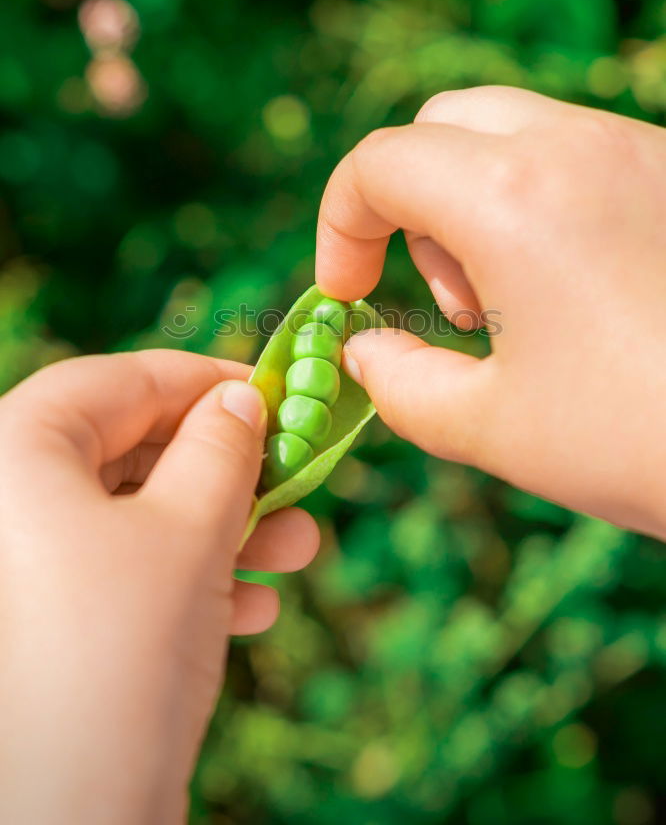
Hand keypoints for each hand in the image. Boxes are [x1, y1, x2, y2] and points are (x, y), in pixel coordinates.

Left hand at [0, 350, 318, 823]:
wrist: (63, 821)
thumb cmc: (120, 651)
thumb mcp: (190, 529)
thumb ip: (223, 448)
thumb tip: (243, 400)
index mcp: (16, 450)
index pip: (121, 380)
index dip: (207, 379)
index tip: (278, 388)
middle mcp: (8, 501)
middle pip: (134, 449)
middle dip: (229, 470)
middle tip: (299, 477)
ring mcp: (25, 565)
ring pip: (139, 516)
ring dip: (226, 528)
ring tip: (299, 549)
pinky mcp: (48, 621)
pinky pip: (125, 571)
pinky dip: (192, 578)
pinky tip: (252, 605)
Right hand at [316, 85, 665, 538]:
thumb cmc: (642, 440)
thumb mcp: (492, 428)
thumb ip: (399, 384)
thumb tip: (365, 351)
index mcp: (511, 196)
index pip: (378, 163)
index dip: (339, 227)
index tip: (350, 294)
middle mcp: (578, 145)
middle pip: (442, 124)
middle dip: (409, 202)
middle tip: (446, 298)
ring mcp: (641, 150)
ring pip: (515, 132)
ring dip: (477, 203)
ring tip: (514, 307)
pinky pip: (581, 156)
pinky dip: (542, 204)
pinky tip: (578, 296)